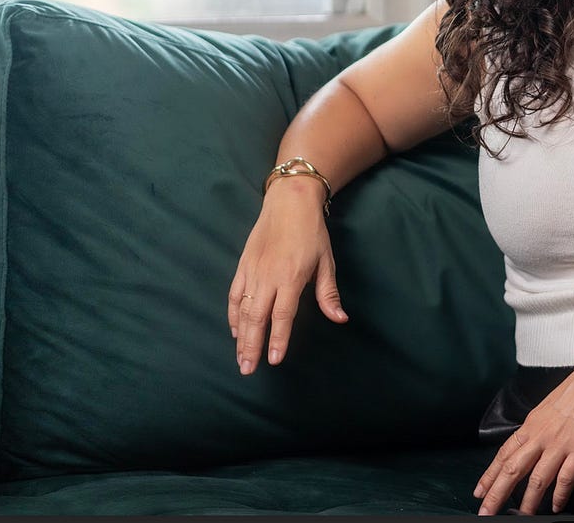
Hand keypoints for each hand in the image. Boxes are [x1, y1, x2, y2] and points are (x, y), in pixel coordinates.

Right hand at [228, 177, 348, 374]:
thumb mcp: (327, 261)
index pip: (282, 315)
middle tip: (247, 369)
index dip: (277, 339)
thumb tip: (340, 318)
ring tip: (240, 358)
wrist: (289, 202)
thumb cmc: (312, 233)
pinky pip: (234, 294)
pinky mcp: (242, 266)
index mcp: (291, 277)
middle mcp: (268, 276)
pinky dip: (233, 314)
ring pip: (242, 310)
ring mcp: (252, 271)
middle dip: (251, 346)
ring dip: (240, 336)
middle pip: (257, 318)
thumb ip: (328, 293)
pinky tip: (235, 330)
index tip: (274, 360)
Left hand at [473, 348, 573, 514]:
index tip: (479, 492)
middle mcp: (542, 435)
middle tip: (486, 511)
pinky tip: (557, 505)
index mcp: (532, 423)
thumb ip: (539, 426)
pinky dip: (560, 494)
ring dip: (528, 501)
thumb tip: (531, 442)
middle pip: (512, 469)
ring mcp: (560, 442)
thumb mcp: (550, 405)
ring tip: (523, 515)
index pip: (504, 454)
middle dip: (497, 493)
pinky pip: (566, 477)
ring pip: (537, 479)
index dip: (490, 475)